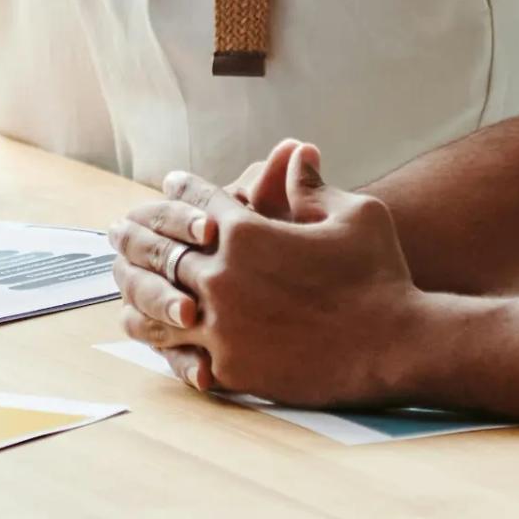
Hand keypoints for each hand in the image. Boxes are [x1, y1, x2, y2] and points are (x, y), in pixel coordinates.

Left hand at [109, 141, 435, 409]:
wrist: (397, 346)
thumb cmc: (382, 274)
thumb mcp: (355, 214)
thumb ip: (313, 186)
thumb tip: (296, 152)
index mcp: (247, 232)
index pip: (198, 201)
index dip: (182, 190)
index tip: (169, 184)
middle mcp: (223, 277)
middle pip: (162, 251)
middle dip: (140, 235)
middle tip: (120, 229)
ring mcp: (222, 325)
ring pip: (157, 305)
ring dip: (136, 289)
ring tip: (123, 281)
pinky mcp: (230, 366)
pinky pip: (180, 351)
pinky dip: (162, 338)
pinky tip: (151, 331)